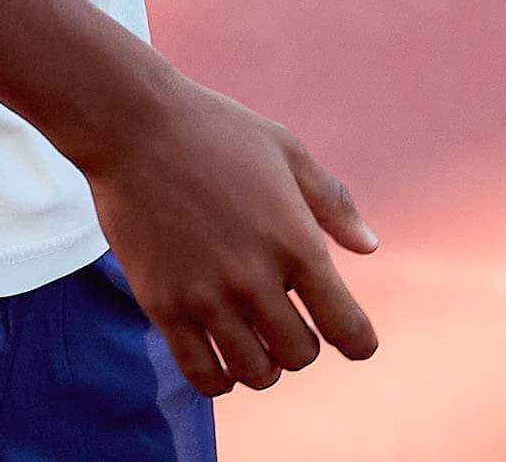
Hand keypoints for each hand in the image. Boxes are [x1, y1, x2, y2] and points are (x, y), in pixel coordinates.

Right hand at [79, 71, 381, 396]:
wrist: (135, 127)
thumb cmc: (218, 131)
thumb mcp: (287, 152)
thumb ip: (332, 204)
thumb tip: (370, 247)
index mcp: (296, 241)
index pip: (345, 325)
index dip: (359, 343)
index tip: (357, 343)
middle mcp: (255, 278)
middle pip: (299, 355)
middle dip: (302, 347)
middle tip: (289, 326)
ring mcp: (207, 296)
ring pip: (254, 372)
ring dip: (263, 365)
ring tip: (255, 342)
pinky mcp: (163, 306)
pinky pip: (202, 375)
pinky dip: (220, 378)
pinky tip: (221, 359)